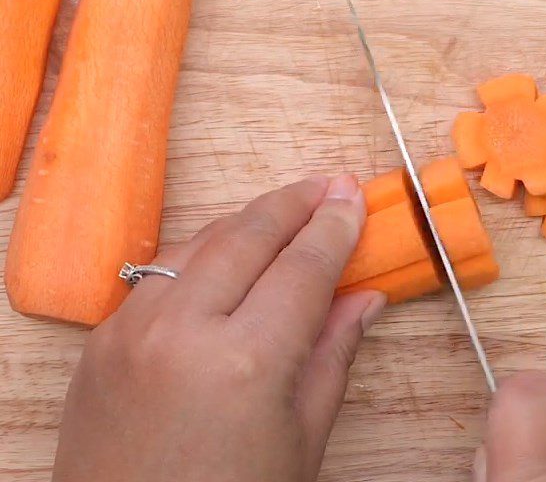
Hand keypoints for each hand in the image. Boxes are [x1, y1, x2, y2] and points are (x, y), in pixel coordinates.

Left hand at [52, 174, 384, 481]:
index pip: (304, 266)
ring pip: (201, 241)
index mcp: (246, 362)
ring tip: (286, 211)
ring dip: (249, 220)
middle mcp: (183, 330)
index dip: (335, 227)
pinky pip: (161, 273)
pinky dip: (203, 252)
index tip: (354, 198)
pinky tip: (229, 254)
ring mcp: (132, 330)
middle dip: (295, 202)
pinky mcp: (102, 339)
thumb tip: (365, 295)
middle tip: (327, 185)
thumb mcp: (301, 439)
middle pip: (249, 235)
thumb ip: (334, 353)